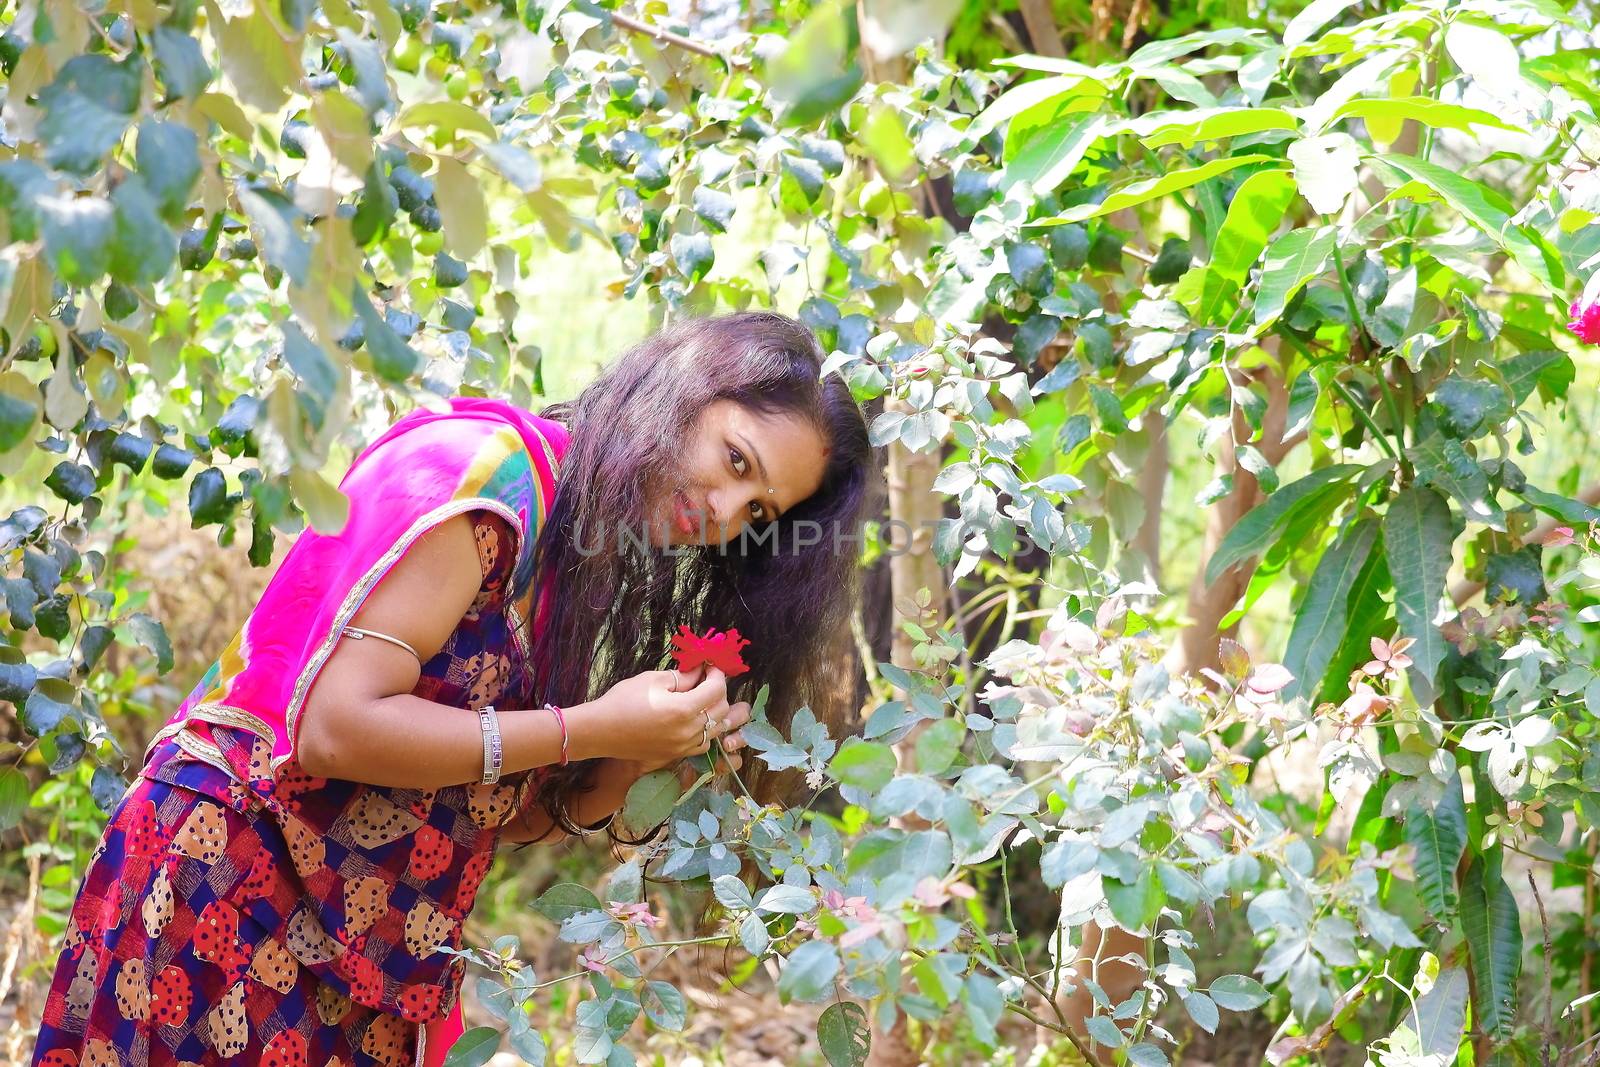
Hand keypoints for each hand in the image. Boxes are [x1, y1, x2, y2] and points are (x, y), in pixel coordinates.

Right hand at [574, 662, 752, 770]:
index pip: (716, 689)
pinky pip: (703, 744)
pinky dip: (706, 731)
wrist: (600, 731)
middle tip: (706, 680)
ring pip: (716, 729)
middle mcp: (689, 731)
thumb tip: (700, 671)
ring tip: (702, 699)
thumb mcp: (653, 680)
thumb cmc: (623, 701)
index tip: (710, 666)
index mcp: (684, 709)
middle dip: (719, 691)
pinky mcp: (676, 756)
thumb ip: (682, 676)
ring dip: (715, 712)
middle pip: (721, 710)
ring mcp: (683, 747)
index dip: (717, 674)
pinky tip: (694, 721)